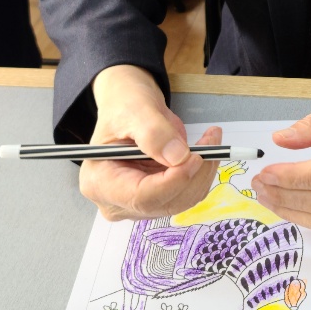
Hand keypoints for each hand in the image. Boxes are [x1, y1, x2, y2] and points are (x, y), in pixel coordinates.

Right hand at [80, 64, 219, 220]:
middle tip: (211, 140)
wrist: (129, 107)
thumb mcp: (135, 110)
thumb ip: (154, 133)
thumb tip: (178, 157)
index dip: (173, 181)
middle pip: (165, 202)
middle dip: (194, 174)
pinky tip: (204, 149)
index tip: (196, 157)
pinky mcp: (157, 199)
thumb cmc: (124, 105)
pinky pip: (186, 194)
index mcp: (99, 182)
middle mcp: (116, 201)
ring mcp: (138, 204)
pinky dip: (201, 173)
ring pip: (181, 201)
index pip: (141, 197)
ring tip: (210, 139)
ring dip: (202, 172)